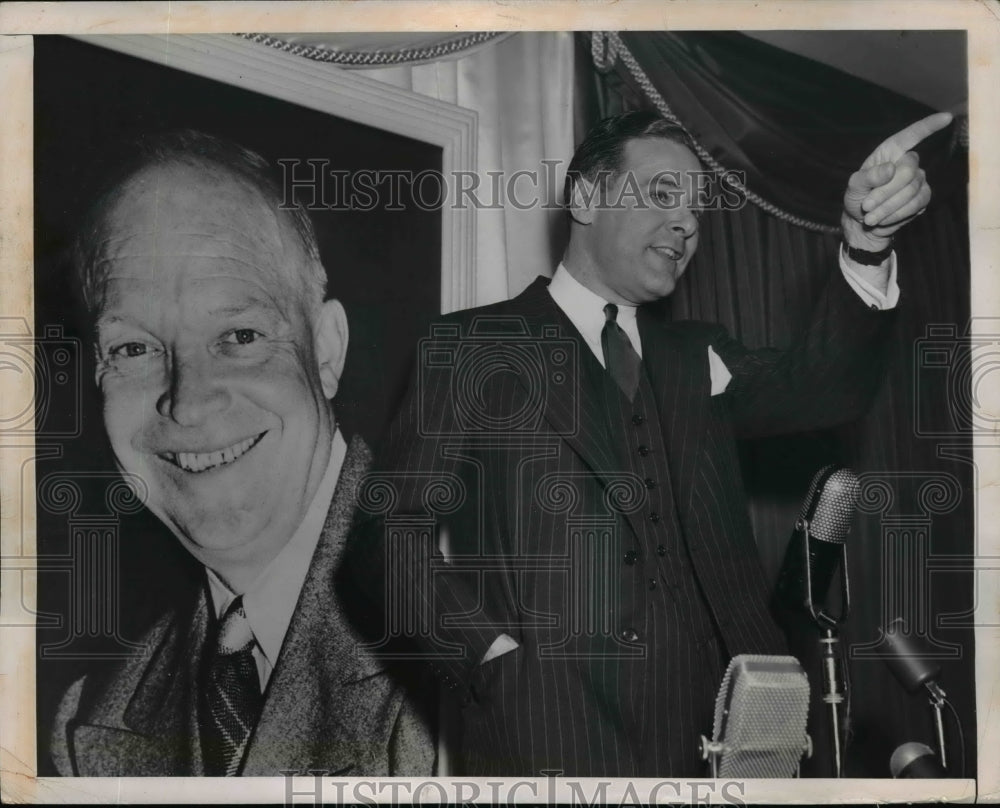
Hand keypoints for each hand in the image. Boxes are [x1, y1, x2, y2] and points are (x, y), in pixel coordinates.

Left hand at [842, 111, 952, 250]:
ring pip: (910, 190)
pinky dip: (896, 214)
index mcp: (890, 152)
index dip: (928, 126)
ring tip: (870, 216)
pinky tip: (884, 219)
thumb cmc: (858, 197)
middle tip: (866, 206)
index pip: (911, 136)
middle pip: (907, 171)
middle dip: (884, 192)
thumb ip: (867, 176)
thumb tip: (890, 168)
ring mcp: (918, 179)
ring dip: (887, 207)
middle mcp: (907, 162)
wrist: (863, 222)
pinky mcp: (923, 197)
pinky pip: (916, 204)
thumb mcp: (854, 186)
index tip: (946, 117)